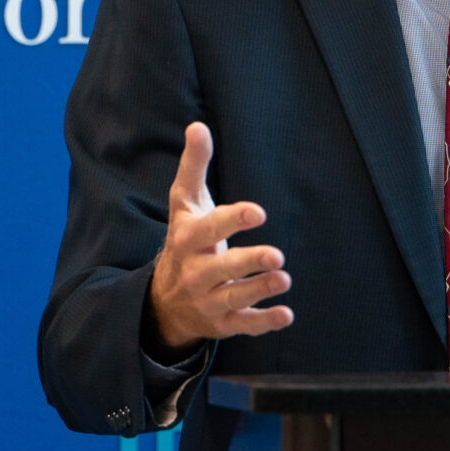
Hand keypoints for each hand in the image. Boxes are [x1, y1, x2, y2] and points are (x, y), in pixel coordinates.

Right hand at [146, 123, 293, 349]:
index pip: (209, 228)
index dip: (232, 220)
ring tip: (284, 279)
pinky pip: (243, 324)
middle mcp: (195, 272)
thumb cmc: (186, 239)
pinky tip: (287, 315)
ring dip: (259, 290)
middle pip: (222, 268)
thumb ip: (194, 166)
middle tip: (278, 256)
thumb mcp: (185, 204)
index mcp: (188, 239)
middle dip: (249, 262)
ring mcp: (208, 299)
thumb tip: (198, 126)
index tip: (257, 212)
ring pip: (233, 297)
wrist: (163, 299)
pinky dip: (263, 322)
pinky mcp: (222, 322)